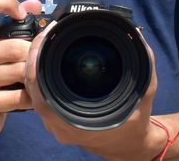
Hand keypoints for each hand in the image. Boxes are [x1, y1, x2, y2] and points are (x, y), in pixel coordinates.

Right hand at [0, 0, 42, 144]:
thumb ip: (12, 23)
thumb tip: (35, 4)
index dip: (6, 2)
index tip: (21, 14)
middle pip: (14, 47)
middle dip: (33, 55)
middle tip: (36, 61)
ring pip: (19, 70)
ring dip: (33, 76)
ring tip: (33, 78)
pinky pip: (19, 96)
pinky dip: (31, 97)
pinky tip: (30, 97)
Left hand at [23, 25, 165, 159]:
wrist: (128, 145)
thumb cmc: (135, 120)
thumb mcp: (145, 89)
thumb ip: (144, 62)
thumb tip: (136, 35)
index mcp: (75, 121)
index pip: (41, 92)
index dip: (36, 63)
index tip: (43, 38)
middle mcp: (60, 125)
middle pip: (33, 87)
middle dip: (35, 57)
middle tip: (45, 33)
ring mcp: (55, 124)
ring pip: (35, 91)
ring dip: (37, 65)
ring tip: (45, 40)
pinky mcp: (55, 118)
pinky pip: (41, 94)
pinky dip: (42, 74)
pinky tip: (48, 57)